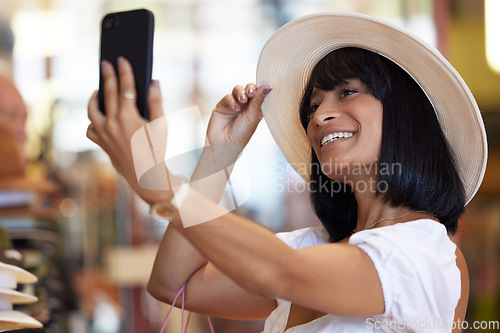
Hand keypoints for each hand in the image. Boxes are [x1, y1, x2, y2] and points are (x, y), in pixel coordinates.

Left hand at [87, 57, 170, 204]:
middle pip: (107, 94)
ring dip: (94, 98)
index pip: (125, 87)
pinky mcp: (102, 144)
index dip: (124, 72)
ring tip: (98, 89)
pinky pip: (90, 130)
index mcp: (127, 116)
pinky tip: (100, 118)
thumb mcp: (161, 125)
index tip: (122, 59)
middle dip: (107, 76)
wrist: (147, 176)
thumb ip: (156, 102)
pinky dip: (93, 122)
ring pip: (91, 110)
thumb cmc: (158, 150)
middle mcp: (111, 123)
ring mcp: (104, 134)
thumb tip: (154, 81)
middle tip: (106, 64)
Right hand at [207, 84, 270, 149]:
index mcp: (255, 109)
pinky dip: (232, 100)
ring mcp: (234, 104)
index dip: (261, 89)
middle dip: (250, 88)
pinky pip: (228, 96)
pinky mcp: (223, 105)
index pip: (259, 93)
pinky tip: (234, 108)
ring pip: (238, 90)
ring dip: (241, 92)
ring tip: (242, 100)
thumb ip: (258, 100)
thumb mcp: (253, 116)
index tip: (264, 87)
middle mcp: (245, 106)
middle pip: (248, 89)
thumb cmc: (241, 135)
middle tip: (250, 93)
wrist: (225, 144)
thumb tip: (267, 87)